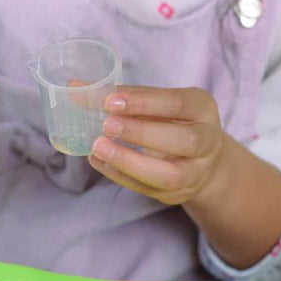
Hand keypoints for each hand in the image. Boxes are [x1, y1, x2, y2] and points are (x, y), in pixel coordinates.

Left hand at [89, 86, 226, 205]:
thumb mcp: (157, 102)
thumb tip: (74, 87)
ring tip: (99, 147)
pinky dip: (120, 175)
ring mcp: (195, 172)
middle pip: (184, 140)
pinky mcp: (177, 194)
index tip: (111, 101)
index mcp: (202, 108)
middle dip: (142, 133)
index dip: (144, 102)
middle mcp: (207, 141)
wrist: (201, 158)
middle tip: (106, 125)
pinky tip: (98, 161)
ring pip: (170, 174)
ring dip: (130, 161)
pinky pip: (149, 189)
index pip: (178, 104)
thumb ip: (122, 95)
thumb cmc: (171, 120)